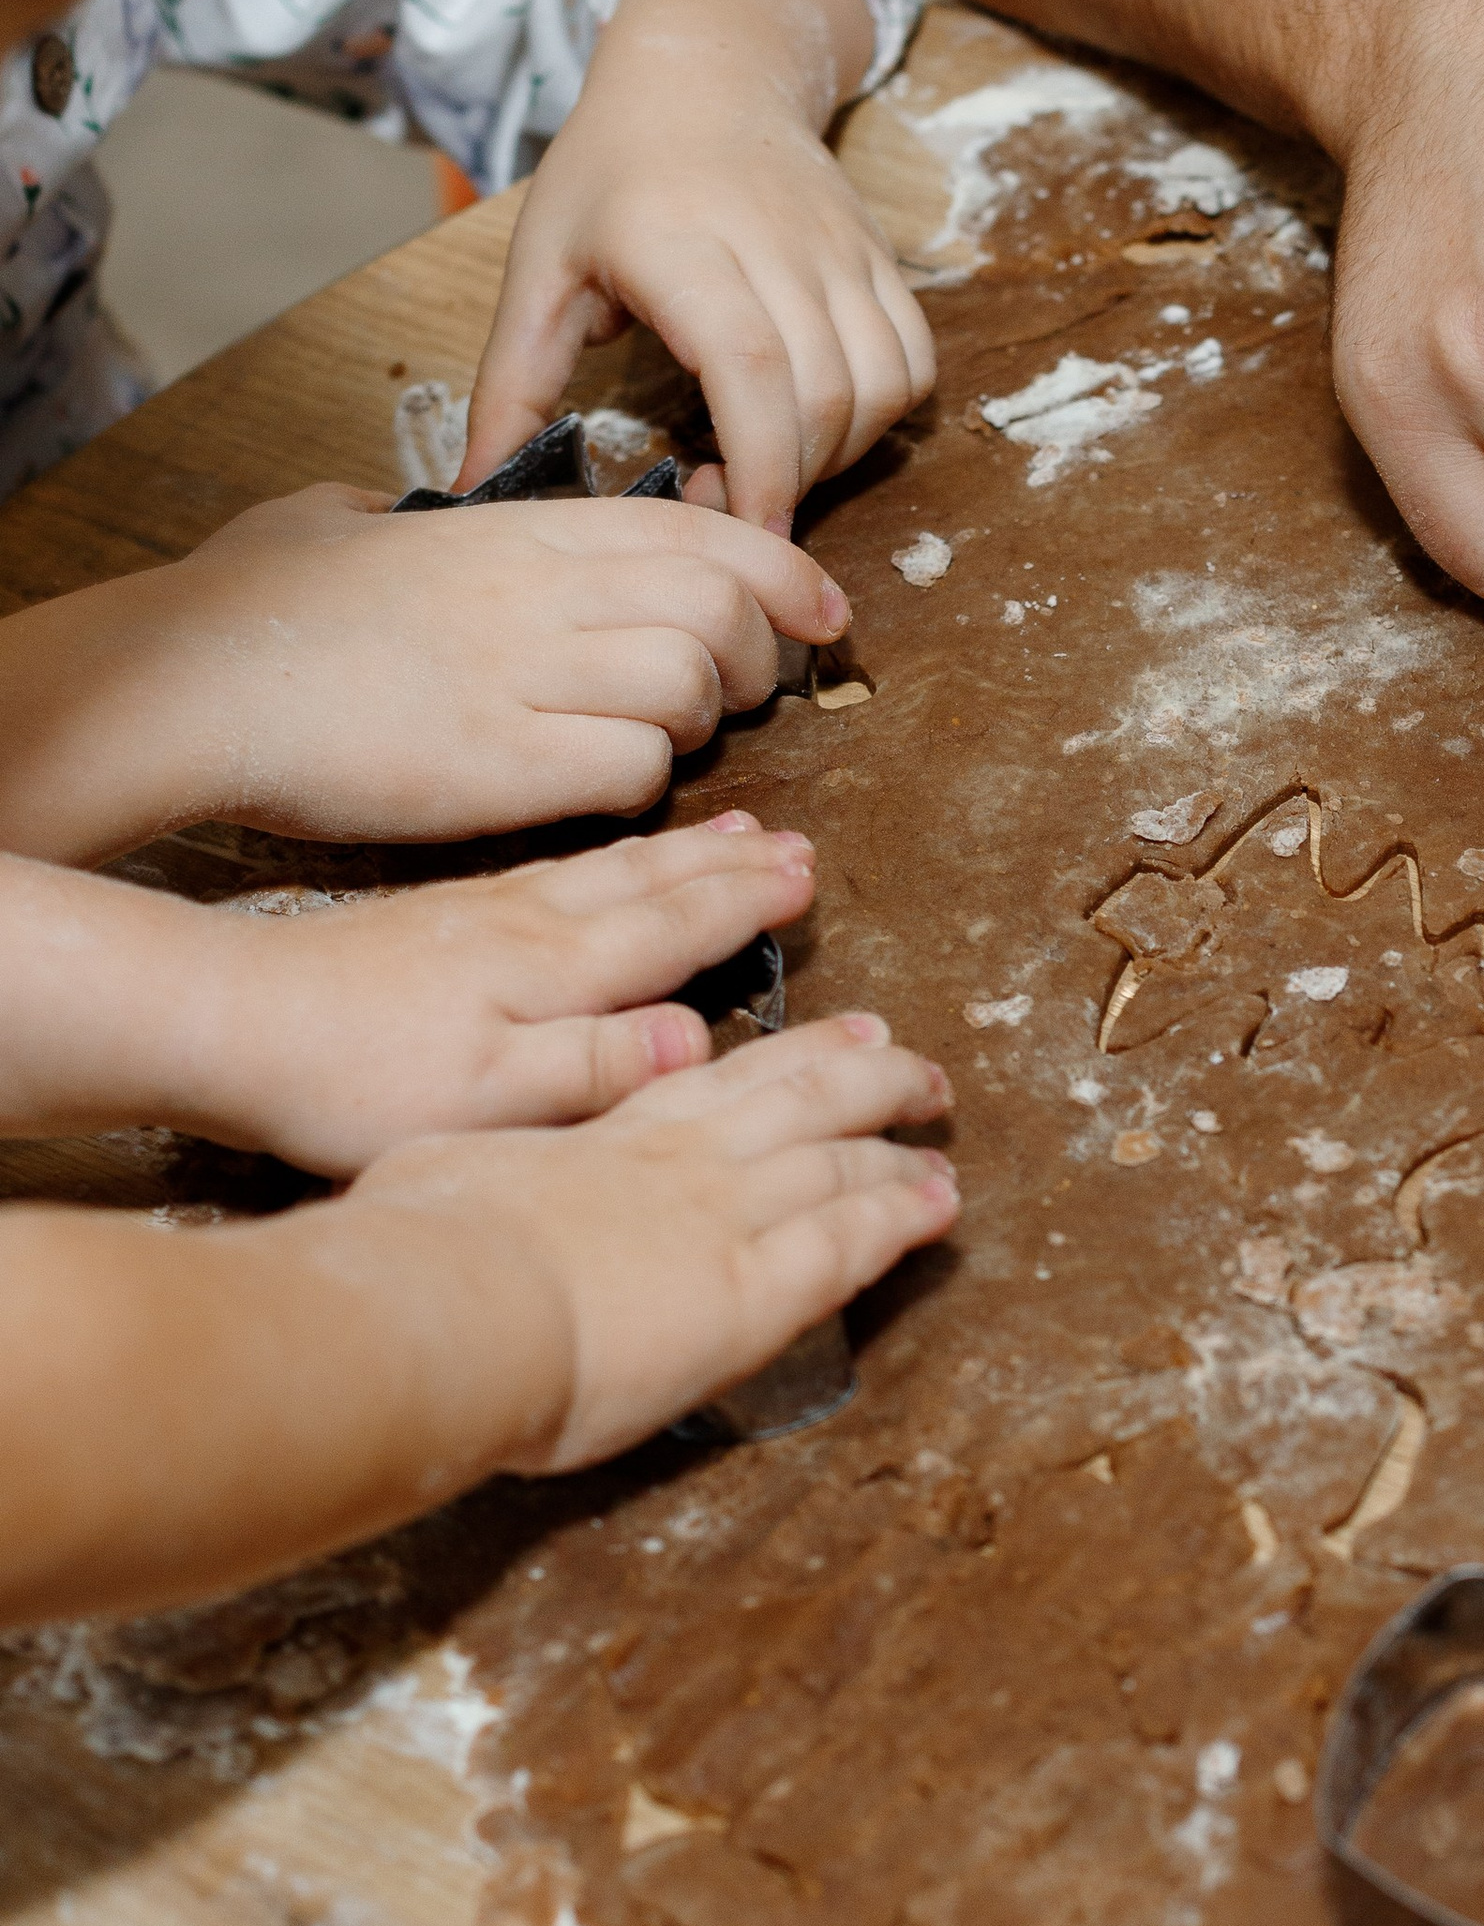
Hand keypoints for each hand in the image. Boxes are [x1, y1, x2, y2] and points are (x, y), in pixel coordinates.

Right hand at [0, 480, 852, 863]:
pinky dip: (643, 787)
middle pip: (724, 612)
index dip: (787, 575)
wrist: (197, 677)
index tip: (822, 614)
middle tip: (727, 700)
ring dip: (701, 729)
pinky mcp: (504, 763)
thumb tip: (386, 509)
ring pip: (693, 687)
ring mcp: (527, 675)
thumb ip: (395, 511)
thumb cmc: (258, 605)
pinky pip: (635, 770)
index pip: (707, 533)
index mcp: (523, 527)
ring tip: (661, 745)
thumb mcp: (342, 521)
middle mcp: (542, 590)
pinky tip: (598, 787)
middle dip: (755, 664)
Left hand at [184, 815, 817, 1176]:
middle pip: (651, 884)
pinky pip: (551, 869)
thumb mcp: (485, 1097)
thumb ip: (594, 1065)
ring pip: (605, 869)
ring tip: (733, 829)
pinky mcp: (436, 914)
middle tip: (797, 842)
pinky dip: (603, 856)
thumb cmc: (354, 1080)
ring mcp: (480, 912)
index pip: (674, 927)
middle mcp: (527, 925)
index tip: (810, 875)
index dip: (746, 904)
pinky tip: (603, 861)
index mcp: (553, 971)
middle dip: (731, 865)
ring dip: (678, 851)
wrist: (230, 1020)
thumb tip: (698, 1038)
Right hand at [355, 1009, 955, 1473]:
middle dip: (855, 1071)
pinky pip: (849, 1240)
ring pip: (834, 1154)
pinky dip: (900, 1215)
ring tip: (937, 1113)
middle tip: (904, 1055)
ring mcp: (724, 1216)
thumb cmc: (422, 1248)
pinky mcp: (755, 1289)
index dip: (771, 1059)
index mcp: (605, 1140)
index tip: (818, 1040)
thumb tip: (459, 1189)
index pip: (707, 1088)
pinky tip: (939, 1204)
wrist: (450, 1297)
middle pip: (790, 1095)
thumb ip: (481, 1183)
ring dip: (893, 1132)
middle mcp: (679, 1162)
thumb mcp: (441, 1181)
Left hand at [462, 0, 935, 532]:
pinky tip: (822, 426)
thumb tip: (469, 490)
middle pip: (822, 396)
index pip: (749, 367)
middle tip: (724, 508)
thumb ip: (511, 388)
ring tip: (770, 467)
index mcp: (680, 245)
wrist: (706, 73)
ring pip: (880, 387)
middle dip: (788, 484)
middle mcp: (777, 245)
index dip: (757, 466)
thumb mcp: (539, 270)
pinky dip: (882, 416)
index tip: (736, 534)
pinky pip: (915, 362)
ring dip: (837, 457)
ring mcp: (842, 251)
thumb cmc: (611, 174)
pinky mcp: (882, 259)